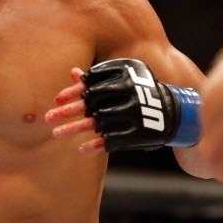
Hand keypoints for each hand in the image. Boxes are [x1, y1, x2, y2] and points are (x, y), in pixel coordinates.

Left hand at [48, 59, 200, 152]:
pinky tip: (81, 148)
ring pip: (97, 123)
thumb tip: (72, 73)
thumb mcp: (125, 80)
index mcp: (125, 79)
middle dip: (68, 111)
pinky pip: (112, 141)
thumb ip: (99, 79)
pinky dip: (96, 145)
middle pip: (91, 104)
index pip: (93, 85)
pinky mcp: (137, 134)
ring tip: (56, 133)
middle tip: (48, 117)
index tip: (57, 100)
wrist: (174, 112)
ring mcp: (133, 116)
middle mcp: (128, 97)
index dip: (73, 92)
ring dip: (74, 128)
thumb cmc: (143, 92)